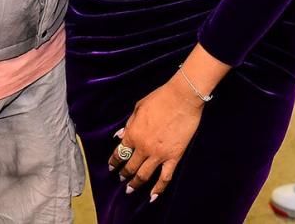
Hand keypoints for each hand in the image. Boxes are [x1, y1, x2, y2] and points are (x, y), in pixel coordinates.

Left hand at [108, 75, 204, 202]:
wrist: (182, 98)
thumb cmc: (160, 98)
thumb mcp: (138, 107)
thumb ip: (128, 124)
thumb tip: (119, 136)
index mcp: (133, 133)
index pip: (119, 153)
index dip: (114, 162)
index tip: (111, 167)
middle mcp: (143, 147)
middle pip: (130, 166)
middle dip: (123, 174)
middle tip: (121, 179)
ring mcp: (158, 154)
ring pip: (143, 175)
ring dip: (135, 184)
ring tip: (130, 189)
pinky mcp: (173, 157)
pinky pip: (165, 177)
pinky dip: (158, 189)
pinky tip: (153, 196)